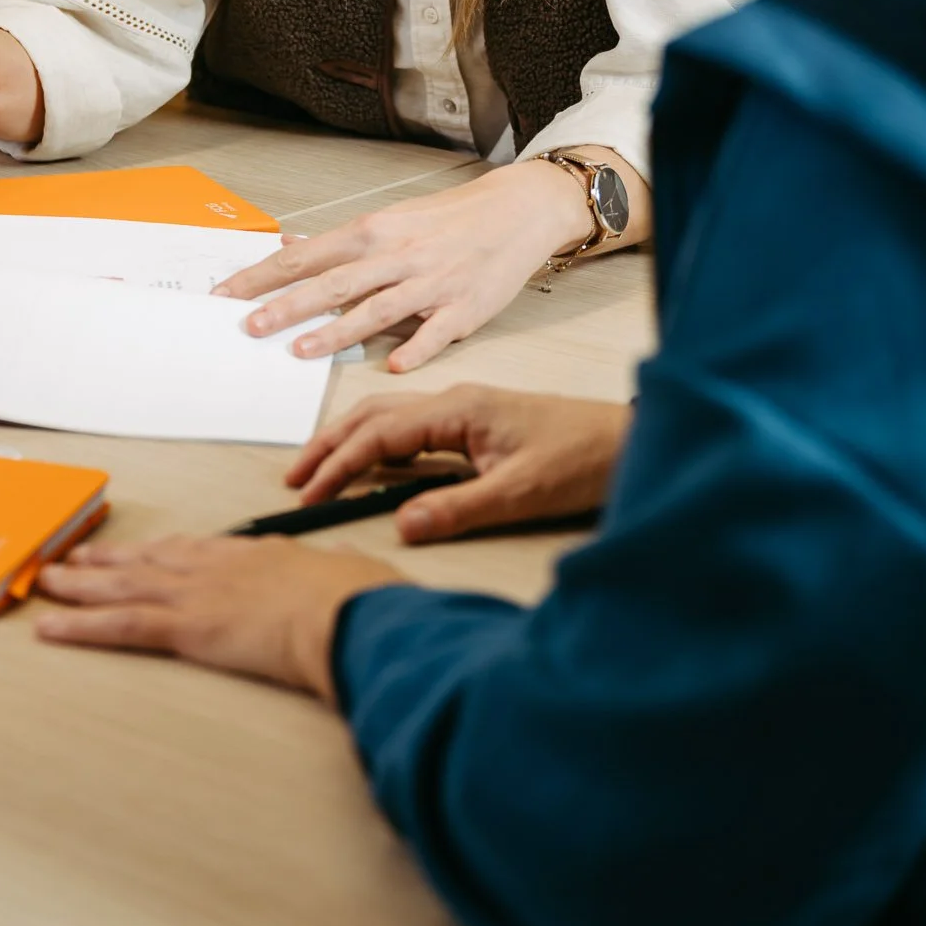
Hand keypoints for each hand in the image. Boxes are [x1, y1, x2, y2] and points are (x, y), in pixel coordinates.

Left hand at [34, 533, 402, 699]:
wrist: (349, 614)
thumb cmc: (361, 601)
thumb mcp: (354, 574)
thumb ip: (341, 569)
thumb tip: (348, 562)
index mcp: (257, 555)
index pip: (195, 551)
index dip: (159, 553)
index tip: (136, 552)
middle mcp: (217, 566)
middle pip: (149, 561)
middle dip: (106, 563)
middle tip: (71, 560)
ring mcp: (198, 593)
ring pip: (123, 587)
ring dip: (79, 587)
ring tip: (46, 584)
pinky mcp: (187, 626)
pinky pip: (121, 626)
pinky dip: (81, 626)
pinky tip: (51, 628)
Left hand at [213, 154, 636, 368]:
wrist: (515, 211)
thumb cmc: (448, 218)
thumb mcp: (389, 220)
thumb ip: (338, 242)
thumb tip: (285, 245)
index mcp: (373, 232)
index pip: (306, 257)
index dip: (263, 276)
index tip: (226, 294)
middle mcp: (396, 255)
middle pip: (332, 283)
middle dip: (286, 305)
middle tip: (247, 326)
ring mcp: (429, 282)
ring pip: (374, 309)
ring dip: (336, 331)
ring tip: (299, 350)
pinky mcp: (462, 308)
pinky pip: (434, 332)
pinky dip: (414, 347)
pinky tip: (391, 366)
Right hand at [290, 383, 629, 540]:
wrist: (630, 441)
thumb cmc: (585, 458)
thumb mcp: (521, 492)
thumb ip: (459, 507)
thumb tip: (402, 525)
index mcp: (459, 408)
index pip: (379, 433)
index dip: (339, 463)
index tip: (309, 493)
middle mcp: (456, 401)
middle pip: (373, 416)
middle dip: (330, 445)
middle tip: (295, 479)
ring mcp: (466, 411)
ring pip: (390, 419)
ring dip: (351, 442)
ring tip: (319, 471)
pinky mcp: (477, 425)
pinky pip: (413, 429)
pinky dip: (380, 444)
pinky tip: (374, 466)